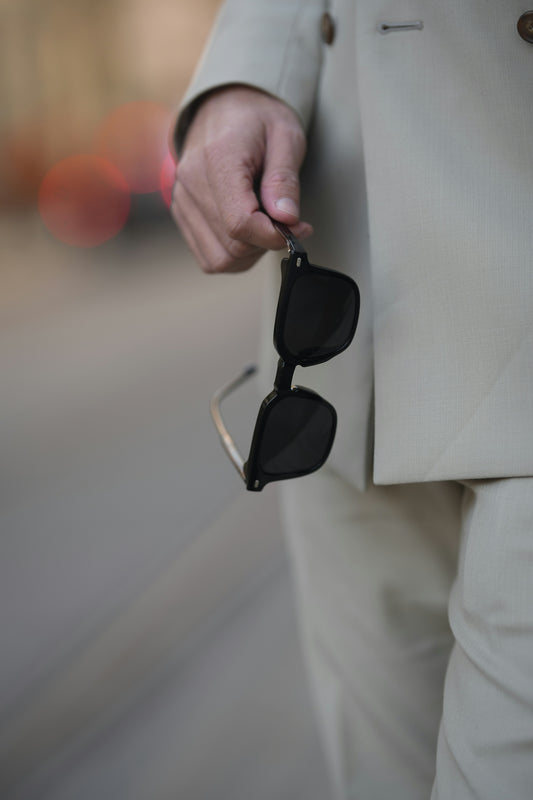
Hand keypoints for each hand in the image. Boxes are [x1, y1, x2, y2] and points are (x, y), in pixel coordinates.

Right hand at [171, 86, 311, 272]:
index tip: (298, 227)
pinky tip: (248, 232)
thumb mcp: (285, 136)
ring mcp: (182, 201)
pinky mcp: (182, 214)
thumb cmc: (258, 119)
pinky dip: (233, 254)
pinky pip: (208, 256)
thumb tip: (286, 219)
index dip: (273, 235)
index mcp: (217, 160)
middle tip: (287, 223)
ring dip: (250, 253)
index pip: (240, 223)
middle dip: (266, 244)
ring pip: (219, 259)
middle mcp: (191, 183)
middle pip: (231, 246)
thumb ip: (284, 179)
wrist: (225, 105)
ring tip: (266, 226)